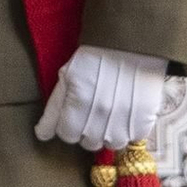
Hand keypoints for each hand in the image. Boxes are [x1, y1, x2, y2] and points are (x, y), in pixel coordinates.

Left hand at [36, 46, 167, 151]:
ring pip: (111, 143)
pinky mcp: (144, 121)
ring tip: (112, 112)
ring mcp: (124, 121)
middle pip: (88, 143)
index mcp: (78, 104)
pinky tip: (129, 111)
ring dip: (109, 132)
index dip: (68, 124)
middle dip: (87, 130)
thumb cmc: (96, 56)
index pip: (66, 134)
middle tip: (94, 110)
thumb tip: (42, 135)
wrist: (134, 42)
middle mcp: (100, 117)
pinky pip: (133, 137)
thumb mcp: (67, 75)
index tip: (75, 113)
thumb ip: (54, 108)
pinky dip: (130, 129)